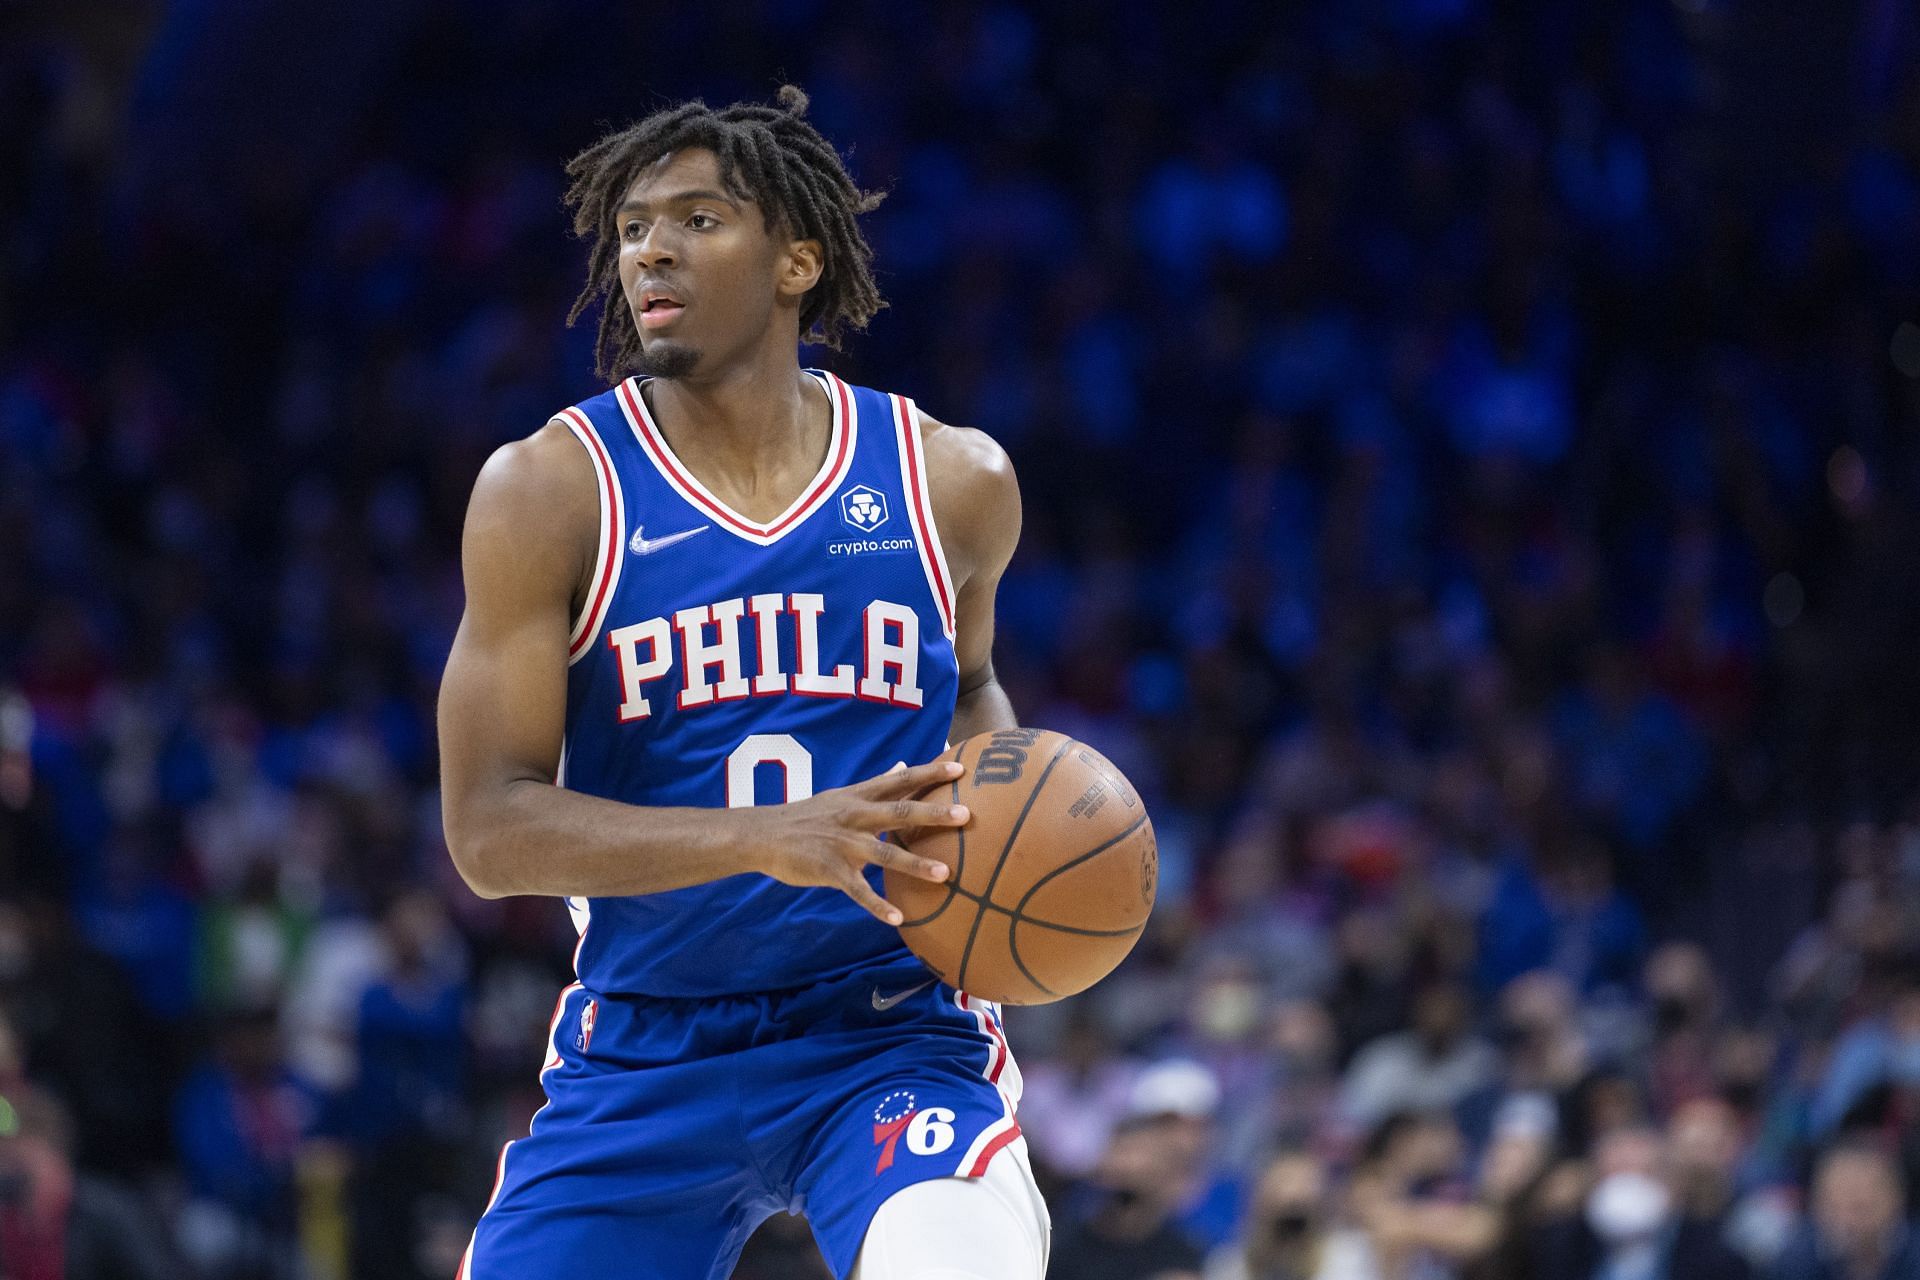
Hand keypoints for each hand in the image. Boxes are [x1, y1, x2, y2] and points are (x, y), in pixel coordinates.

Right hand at [745, 758, 967, 924]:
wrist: (764, 834)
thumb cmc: (809, 816)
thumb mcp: (843, 794)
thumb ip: (876, 785)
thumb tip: (903, 766)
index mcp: (860, 796)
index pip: (900, 781)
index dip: (930, 774)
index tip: (960, 770)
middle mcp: (855, 816)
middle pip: (899, 812)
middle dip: (932, 814)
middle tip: (965, 815)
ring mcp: (843, 843)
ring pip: (884, 853)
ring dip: (915, 864)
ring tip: (945, 874)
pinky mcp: (830, 870)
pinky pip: (858, 890)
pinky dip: (878, 905)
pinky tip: (898, 919)